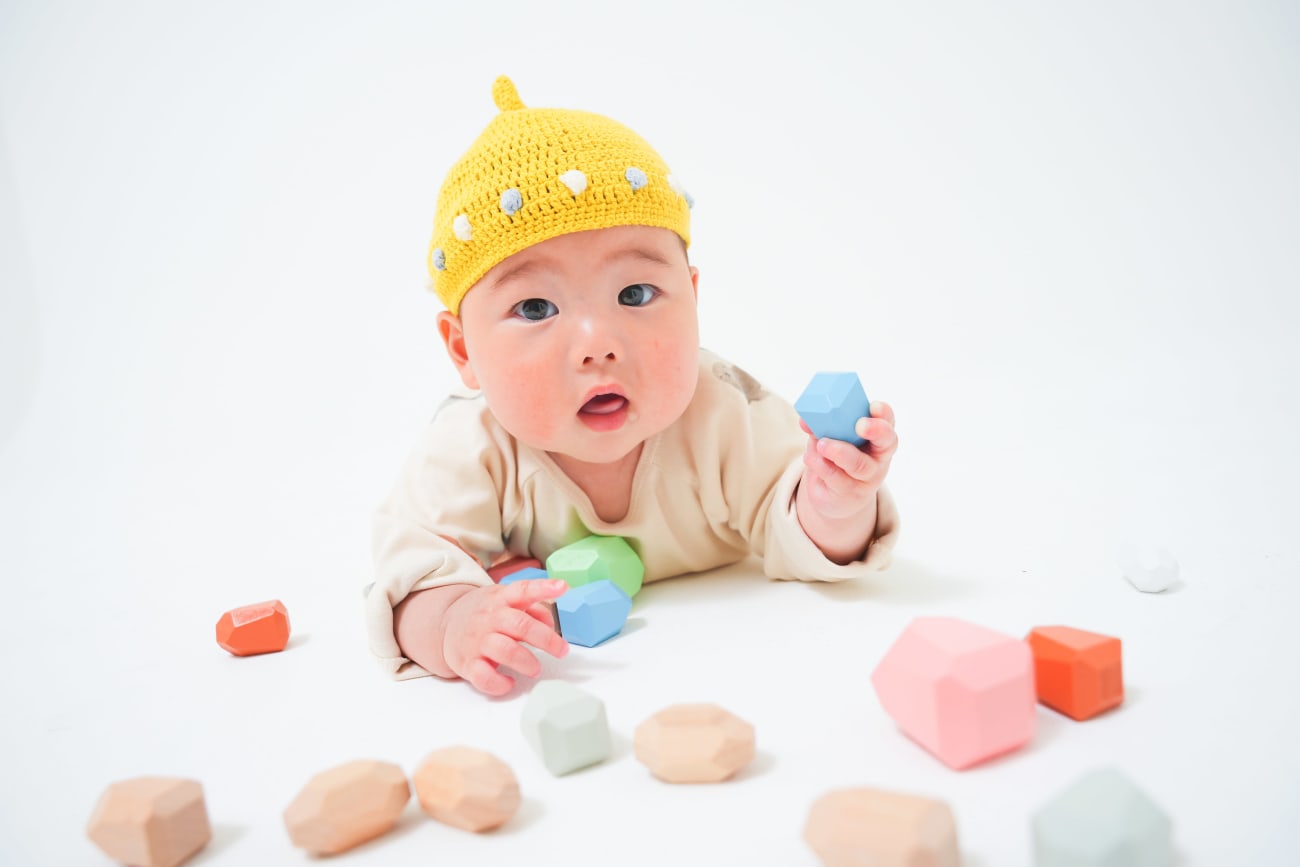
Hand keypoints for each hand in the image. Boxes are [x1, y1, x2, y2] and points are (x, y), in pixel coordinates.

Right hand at [443, 579, 570, 695]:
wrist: (444, 624)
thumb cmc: (485, 614)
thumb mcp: (506, 601)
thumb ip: (533, 609)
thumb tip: (551, 625)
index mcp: (501, 599)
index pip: (523, 590)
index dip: (543, 588)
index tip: (562, 587)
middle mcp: (490, 618)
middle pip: (521, 625)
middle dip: (546, 640)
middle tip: (562, 651)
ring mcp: (478, 641)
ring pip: (505, 651)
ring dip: (526, 662)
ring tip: (536, 669)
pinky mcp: (467, 663)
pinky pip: (484, 677)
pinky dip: (500, 684)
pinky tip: (509, 682)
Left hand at [799, 400, 897, 519]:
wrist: (835, 497)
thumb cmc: (837, 460)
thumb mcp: (833, 441)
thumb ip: (823, 428)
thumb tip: (806, 421)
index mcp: (877, 438)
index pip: (888, 421)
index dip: (883, 412)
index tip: (873, 405)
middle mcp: (878, 458)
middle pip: (886, 443)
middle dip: (876, 430)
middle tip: (860, 424)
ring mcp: (866, 478)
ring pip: (859, 465)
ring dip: (841, 452)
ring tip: (822, 444)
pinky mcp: (848, 493)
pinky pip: (835, 477)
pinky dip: (819, 464)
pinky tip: (811, 457)